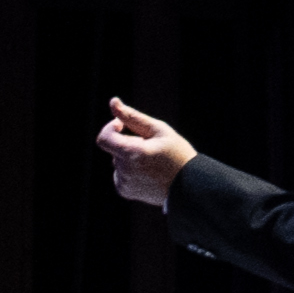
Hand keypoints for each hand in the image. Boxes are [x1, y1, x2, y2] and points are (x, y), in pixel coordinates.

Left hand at [96, 97, 193, 211]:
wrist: (189, 185)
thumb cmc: (177, 154)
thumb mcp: (159, 130)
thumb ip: (133, 117)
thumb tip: (113, 102)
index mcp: (132, 154)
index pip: (104, 138)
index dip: (111, 128)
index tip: (123, 126)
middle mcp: (124, 171)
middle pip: (115, 148)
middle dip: (129, 143)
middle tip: (152, 149)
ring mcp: (123, 183)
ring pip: (118, 160)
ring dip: (130, 156)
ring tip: (153, 162)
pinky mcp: (124, 191)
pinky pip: (120, 173)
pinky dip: (130, 169)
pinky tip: (149, 172)